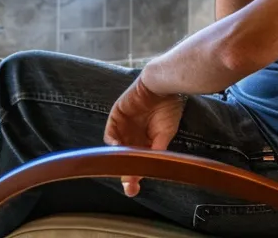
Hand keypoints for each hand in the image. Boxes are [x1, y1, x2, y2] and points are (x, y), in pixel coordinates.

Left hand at [103, 75, 186, 196]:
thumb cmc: (168, 108)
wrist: (162, 87)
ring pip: (116, 148)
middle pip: (125, 159)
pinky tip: (117, 148)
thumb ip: (156, 150)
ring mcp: (123, 127)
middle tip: (128, 186)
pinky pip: (110, 133)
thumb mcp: (165, 134)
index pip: (138, 162)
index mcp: (146, 142)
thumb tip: (150, 169)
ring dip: (118, 159)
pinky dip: (111, 142)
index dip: (135, 176)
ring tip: (123, 169)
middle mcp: (133, 136)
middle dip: (125, 173)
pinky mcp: (116, 117)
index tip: (134, 190)